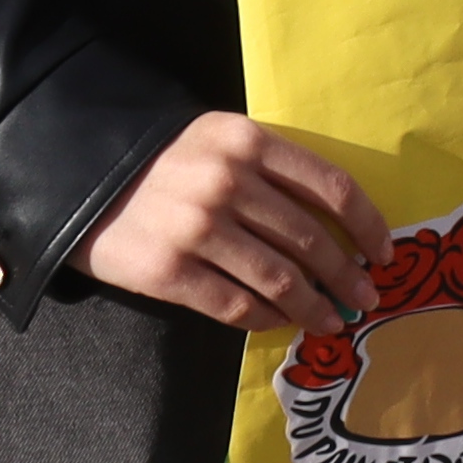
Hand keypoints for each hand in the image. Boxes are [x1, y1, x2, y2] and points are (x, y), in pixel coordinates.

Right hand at [76, 111, 381, 338]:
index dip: (367, 226)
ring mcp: (197, 230)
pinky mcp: (168, 272)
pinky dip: (266, 319)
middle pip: (310, 239)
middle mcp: (228, 183)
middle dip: (347, 276)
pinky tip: (279, 323)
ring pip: (278, 279)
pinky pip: (235, 304)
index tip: (384, 254)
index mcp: (249, 142)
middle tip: (367, 300)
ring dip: (313, 307)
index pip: (331, 187)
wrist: (77, 175)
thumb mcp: (222, 139)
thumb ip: (273, 169)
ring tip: (331, 323)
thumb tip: (338, 225)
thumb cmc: (165, 159)